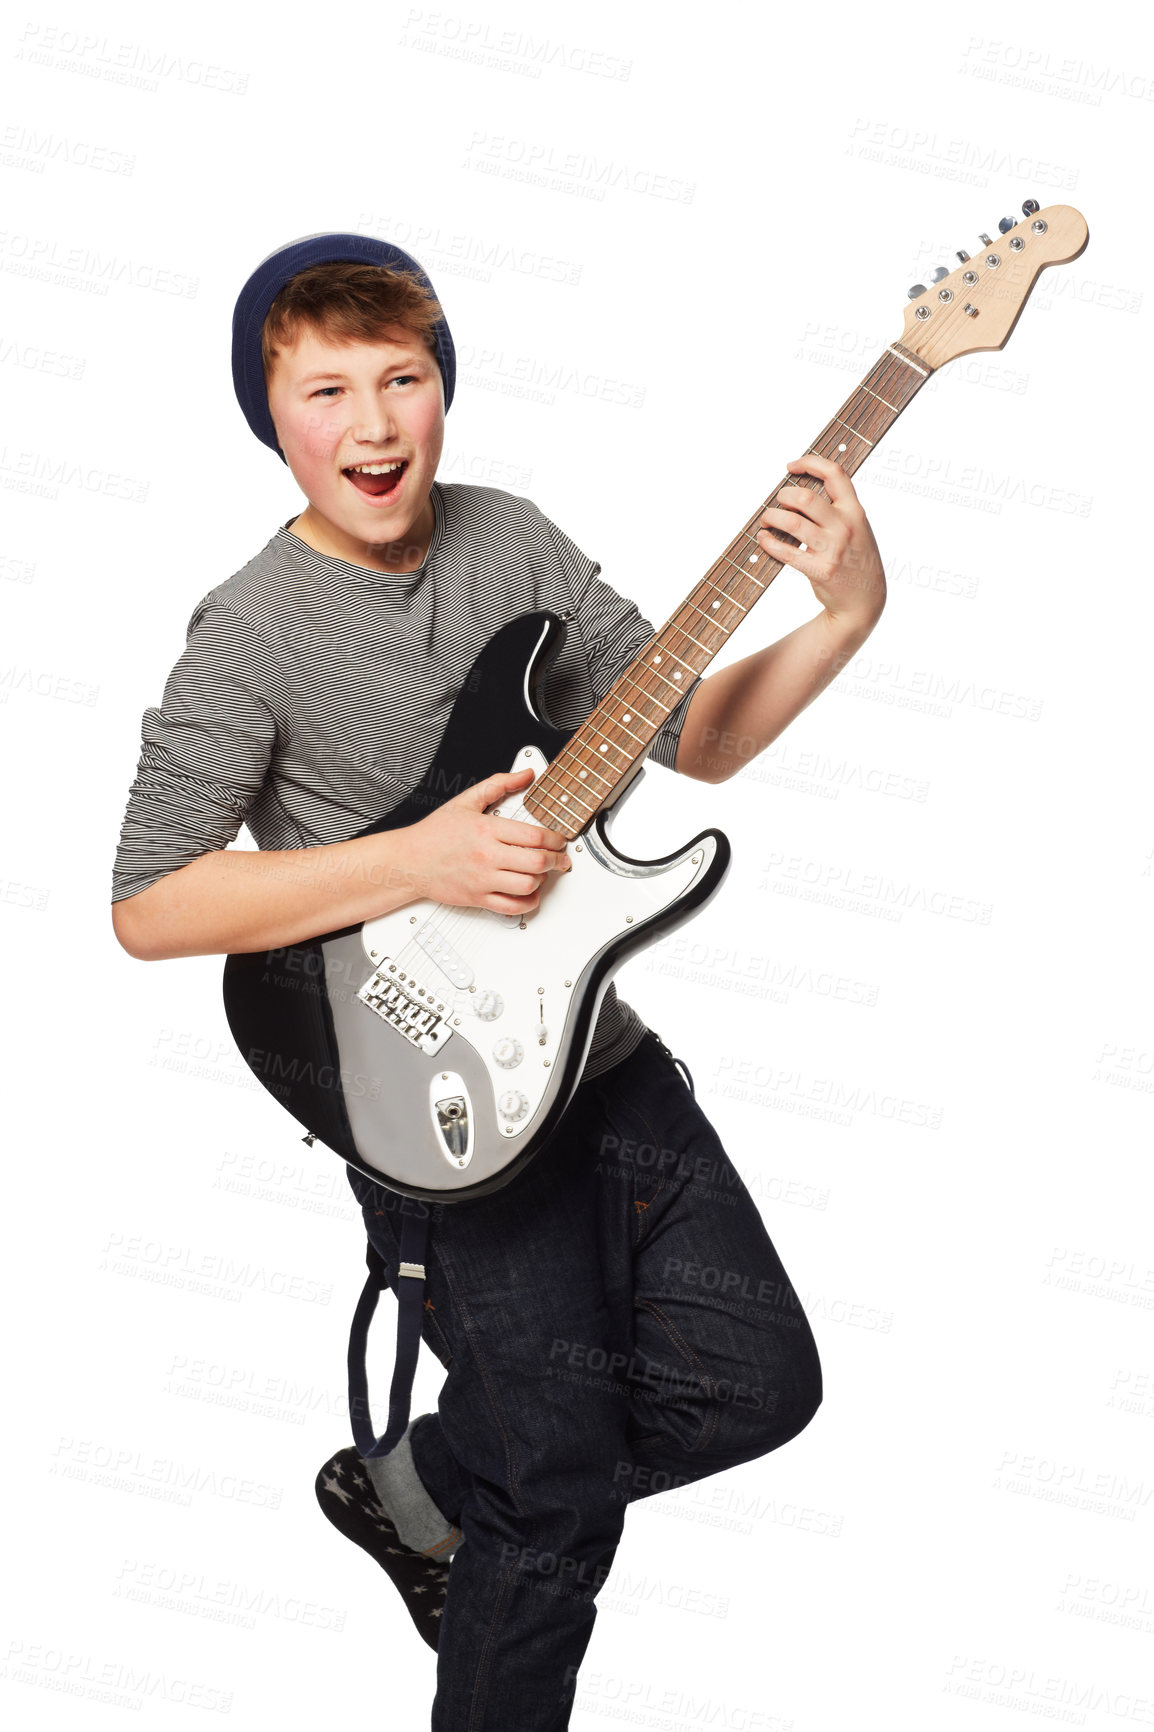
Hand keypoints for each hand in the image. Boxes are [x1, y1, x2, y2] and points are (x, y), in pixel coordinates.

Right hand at [405, 765, 571, 914]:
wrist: (409, 861)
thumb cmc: (435, 834)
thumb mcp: (466, 801)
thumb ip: (499, 784)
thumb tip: (525, 774)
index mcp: (486, 829)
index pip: (534, 835)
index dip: (555, 839)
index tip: (559, 839)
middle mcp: (486, 855)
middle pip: (537, 861)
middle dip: (556, 860)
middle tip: (561, 859)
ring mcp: (482, 879)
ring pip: (527, 884)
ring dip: (542, 879)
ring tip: (542, 873)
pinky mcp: (477, 897)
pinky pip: (512, 906)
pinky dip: (527, 902)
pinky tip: (529, 893)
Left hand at [756, 453, 885, 629]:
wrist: (864, 601)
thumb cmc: (856, 559)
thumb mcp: (858, 527)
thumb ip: (839, 508)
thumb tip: (801, 491)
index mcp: (855, 511)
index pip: (835, 473)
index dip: (810, 462)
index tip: (791, 466)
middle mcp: (845, 527)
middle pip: (805, 498)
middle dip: (783, 496)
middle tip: (777, 502)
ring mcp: (833, 549)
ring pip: (792, 522)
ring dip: (771, 517)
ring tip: (766, 520)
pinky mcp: (820, 570)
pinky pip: (785, 552)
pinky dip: (768, 543)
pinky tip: (764, 539)